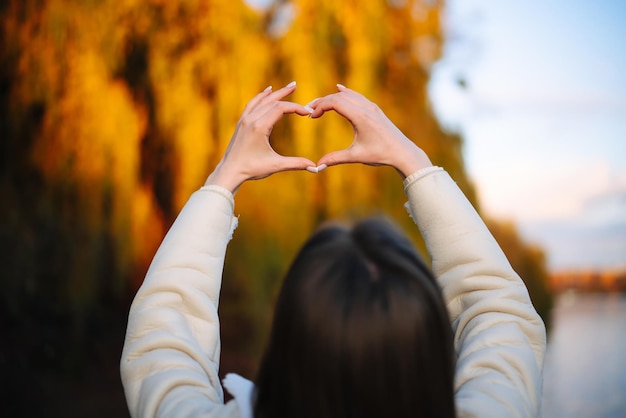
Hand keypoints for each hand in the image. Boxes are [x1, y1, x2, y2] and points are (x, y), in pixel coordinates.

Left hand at [204, 82, 315, 192]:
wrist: (229, 171)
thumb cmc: (251, 169)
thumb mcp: (275, 166)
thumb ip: (296, 164)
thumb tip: (315, 167)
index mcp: (259, 127)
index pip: (280, 108)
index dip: (295, 108)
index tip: (307, 112)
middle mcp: (251, 120)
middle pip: (271, 101)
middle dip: (285, 94)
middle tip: (296, 86)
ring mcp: (244, 120)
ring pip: (261, 100)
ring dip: (275, 93)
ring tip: (287, 87)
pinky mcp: (241, 123)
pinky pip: (252, 104)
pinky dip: (261, 96)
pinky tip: (267, 92)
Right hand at [309, 85, 431, 177]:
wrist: (403, 152)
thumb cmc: (381, 154)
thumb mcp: (356, 156)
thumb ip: (336, 159)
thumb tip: (317, 167)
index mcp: (360, 117)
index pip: (335, 102)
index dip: (320, 107)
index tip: (311, 117)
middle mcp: (366, 108)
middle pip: (338, 96)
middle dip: (322, 102)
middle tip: (309, 110)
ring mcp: (371, 107)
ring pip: (347, 94)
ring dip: (332, 98)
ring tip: (319, 105)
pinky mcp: (375, 109)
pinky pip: (357, 95)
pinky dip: (345, 93)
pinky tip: (339, 89)